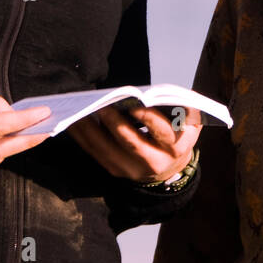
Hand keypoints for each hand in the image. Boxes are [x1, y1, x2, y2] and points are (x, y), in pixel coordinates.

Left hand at [67, 104, 199, 183]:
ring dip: (92, 130)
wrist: (169, 168)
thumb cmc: (176, 135)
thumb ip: (181, 109)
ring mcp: (131, 169)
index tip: (136, 104)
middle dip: (115, 123)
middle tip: (103, 105)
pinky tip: (74, 122)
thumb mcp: (188, 124)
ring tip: (81, 110)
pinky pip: (95, 152)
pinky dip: (83, 136)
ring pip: (108, 149)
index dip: (149, 119)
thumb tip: (159, 92)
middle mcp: (153, 162)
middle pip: (131, 143)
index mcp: (174, 148)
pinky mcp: (114, 170)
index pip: (162, 133)